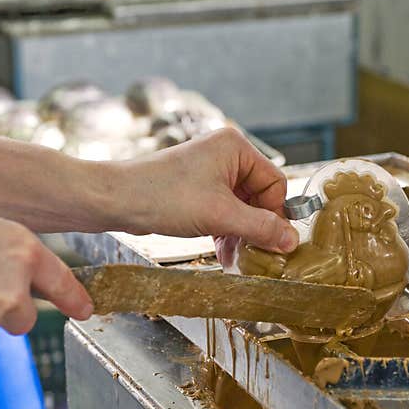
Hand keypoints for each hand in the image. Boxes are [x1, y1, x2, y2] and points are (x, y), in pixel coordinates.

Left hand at [120, 128, 297, 264]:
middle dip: (256, 228)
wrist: (117, 201)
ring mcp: (209, 173)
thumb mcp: (220, 215)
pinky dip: (225, 233)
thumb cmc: (164, 197)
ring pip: (241, 209)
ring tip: (237, 260)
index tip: (273, 242)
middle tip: (257, 256)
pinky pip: (223, 213)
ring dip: (241, 235)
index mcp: (235, 148)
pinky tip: (224, 255)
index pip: (274, 184)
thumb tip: (292, 240)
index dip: (275, 215)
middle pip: (259, 198)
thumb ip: (260, 228)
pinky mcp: (196, 191)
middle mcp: (225, 156)